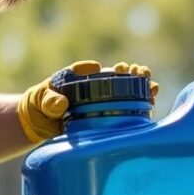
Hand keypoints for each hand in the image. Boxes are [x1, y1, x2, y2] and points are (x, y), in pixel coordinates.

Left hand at [16, 60, 158, 141]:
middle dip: (134, 74)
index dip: (113, 70)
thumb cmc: (41, 106)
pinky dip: (142, 106)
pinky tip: (152, 103)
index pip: (101, 73)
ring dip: (143, 88)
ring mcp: (105, 103)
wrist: (41, 125)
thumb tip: (60, 104)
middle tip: (139, 73)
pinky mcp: (110, 118)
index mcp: (84, 80)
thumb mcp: (42, 101)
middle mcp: (98, 89)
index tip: (114, 69)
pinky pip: (129, 111)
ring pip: (129, 93)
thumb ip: (49, 101)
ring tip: (152, 87)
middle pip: (121, 79)